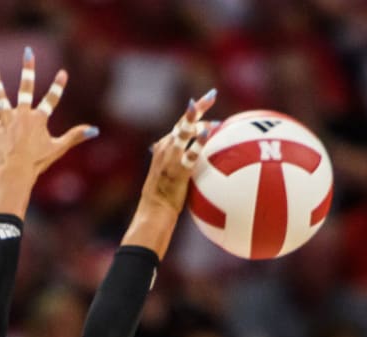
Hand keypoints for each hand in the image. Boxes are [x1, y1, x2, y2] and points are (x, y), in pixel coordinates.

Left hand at [0, 47, 96, 189]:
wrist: (16, 173)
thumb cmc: (38, 162)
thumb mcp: (59, 148)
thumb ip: (76, 136)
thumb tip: (95, 130)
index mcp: (38, 119)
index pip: (51, 99)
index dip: (58, 86)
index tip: (63, 73)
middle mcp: (22, 115)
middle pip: (26, 88)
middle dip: (28, 70)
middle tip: (28, 53)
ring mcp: (7, 122)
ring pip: (0, 99)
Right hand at [140, 89, 217, 215]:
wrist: (154, 212)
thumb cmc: (162, 199)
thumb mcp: (165, 176)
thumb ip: (175, 164)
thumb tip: (188, 161)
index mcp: (162, 148)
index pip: (179, 126)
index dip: (192, 115)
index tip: (204, 105)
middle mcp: (165, 149)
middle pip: (182, 123)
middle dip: (197, 107)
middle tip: (212, 95)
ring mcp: (171, 159)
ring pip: (185, 132)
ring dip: (198, 119)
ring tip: (211, 107)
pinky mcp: (178, 171)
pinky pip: (191, 153)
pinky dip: (199, 142)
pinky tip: (208, 132)